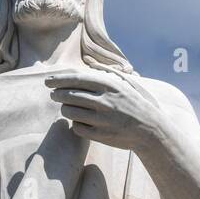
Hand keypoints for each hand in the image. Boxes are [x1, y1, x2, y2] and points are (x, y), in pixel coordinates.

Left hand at [45, 68, 161, 151]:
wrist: (151, 131)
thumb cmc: (138, 104)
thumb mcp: (128, 82)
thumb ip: (108, 71)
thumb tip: (89, 62)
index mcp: (110, 85)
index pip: (77, 79)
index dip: (59, 80)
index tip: (48, 81)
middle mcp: (104, 101)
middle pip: (69, 95)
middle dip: (57, 94)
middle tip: (52, 94)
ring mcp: (102, 120)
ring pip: (70, 112)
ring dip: (65, 109)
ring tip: (66, 107)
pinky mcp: (100, 136)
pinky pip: (78, 128)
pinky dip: (75, 124)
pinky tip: (79, 122)